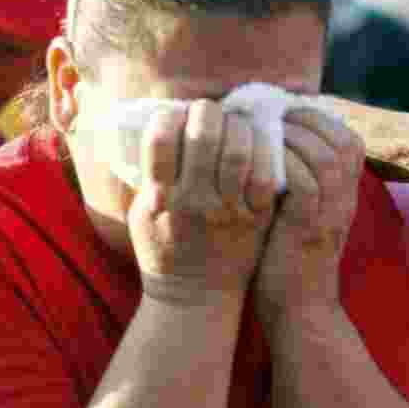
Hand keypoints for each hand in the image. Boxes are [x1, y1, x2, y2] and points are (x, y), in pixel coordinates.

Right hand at [128, 100, 279, 304]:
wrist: (196, 295)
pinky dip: (266, 152)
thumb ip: (148, 173)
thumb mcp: (141, 212)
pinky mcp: (257, 217)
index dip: (170, 116)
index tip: (176, 116)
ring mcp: (229, 210)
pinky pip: (267, 175)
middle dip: (209, 112)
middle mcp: (195, 201)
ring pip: (240, 150)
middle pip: (205, 135)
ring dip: (240, 127)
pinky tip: (260, 146)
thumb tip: (157, 123)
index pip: (161, 137)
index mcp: (161, 196)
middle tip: (212, 113)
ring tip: (237, 125)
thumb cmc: (164, 247)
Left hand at [254, 105, 364, 324]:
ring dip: (293, 138)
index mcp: (344, 195)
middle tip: (273, 117)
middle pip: (344, 142)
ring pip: (326, 157)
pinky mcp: (309, 229)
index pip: (350, 142)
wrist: (298, 310)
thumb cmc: (288, 260)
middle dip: (307, 121)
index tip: (287, 114)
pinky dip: (283, 164)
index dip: (320, 120)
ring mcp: (330, 215)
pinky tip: (259, 162)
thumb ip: (297, 182)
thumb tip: (271, 142)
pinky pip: (305, 183)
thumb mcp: (301, 215)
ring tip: (264, 134)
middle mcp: (344, 201)